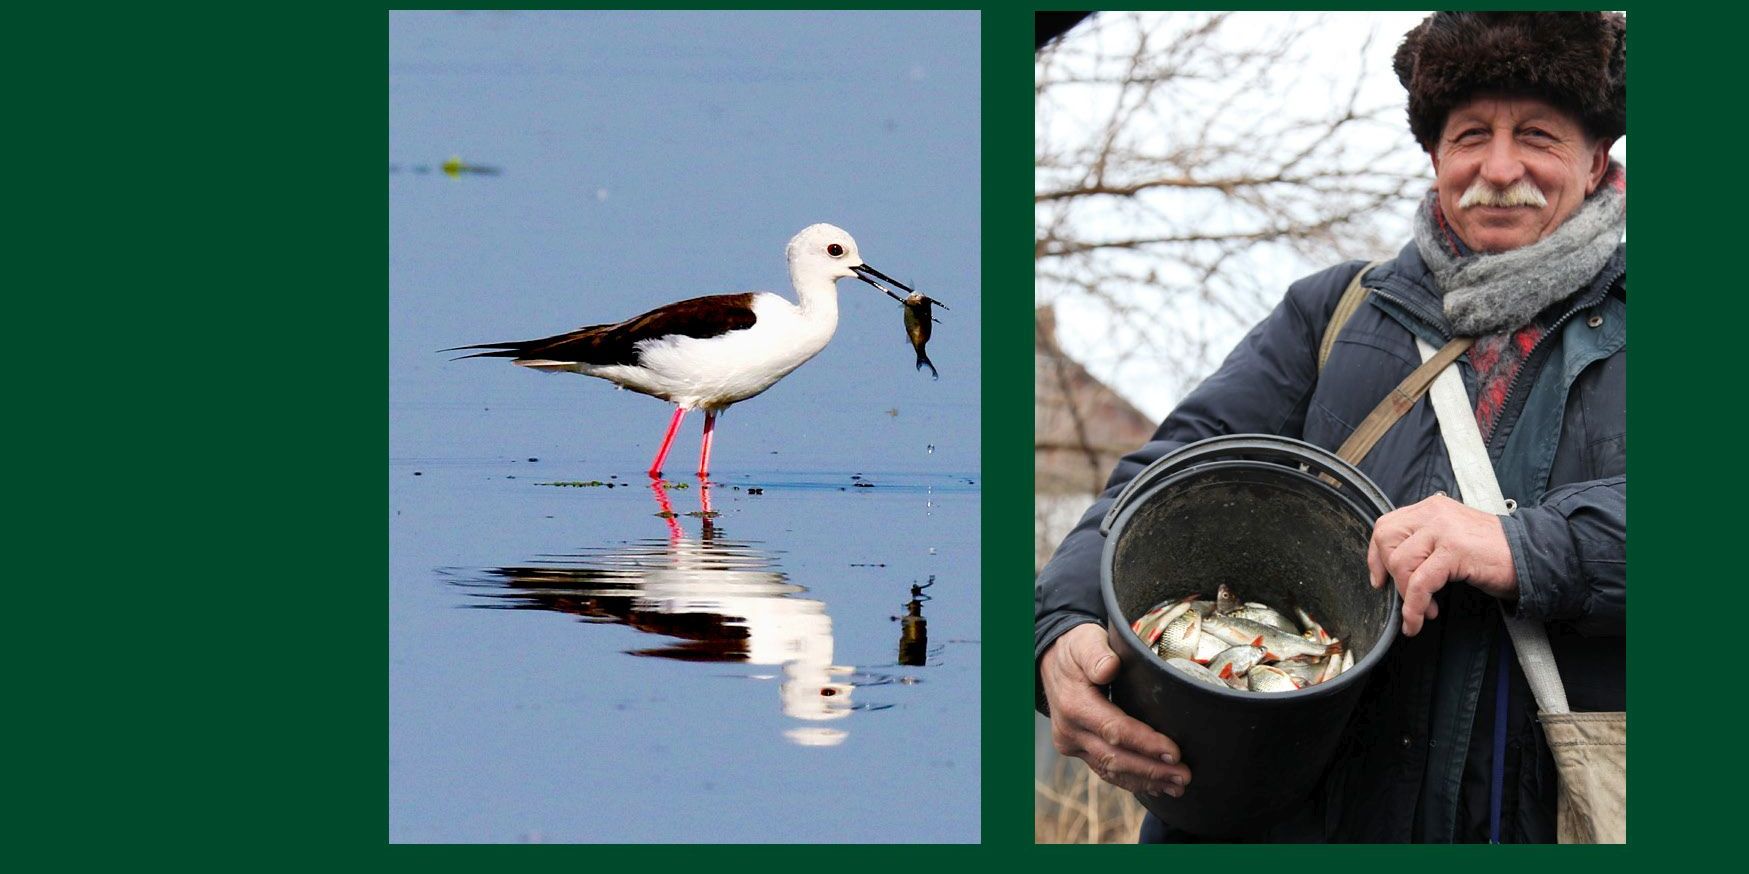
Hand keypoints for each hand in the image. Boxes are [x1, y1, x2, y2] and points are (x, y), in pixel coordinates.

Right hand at [1041, 623, 1192, 796]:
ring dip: (1145, 781)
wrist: (1052, 661)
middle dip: (1152, 770)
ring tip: (1177, 786)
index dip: (1145, 744)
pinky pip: (1104, 770)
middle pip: (1115, 758)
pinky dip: (1130, 780)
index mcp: (1075, 705)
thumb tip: (1109, 667)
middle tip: (1184, 776)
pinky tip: (1154, 785)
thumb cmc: (1075, 648)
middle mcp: (1071, 731)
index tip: (1174, 753)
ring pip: (1110, 770)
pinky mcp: (1078, 750)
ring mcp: (1072, 744)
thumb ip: (1097, 654)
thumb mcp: (1085, 641)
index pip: (1114, 730)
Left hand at [1367, 493, 1517, 636]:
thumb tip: (1395, 568)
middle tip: (1407, 595)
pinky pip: (1419, 583)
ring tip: (1424, 610)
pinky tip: (1418, 620)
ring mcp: (1444, 529)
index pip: (1386, 525)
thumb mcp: (1453, 537)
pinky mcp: (1454, 550)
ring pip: (1401, 563)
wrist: (1536, 556)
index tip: (1379, 580)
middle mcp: (1434, 513)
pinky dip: (1414, 607)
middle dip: (1391, 574)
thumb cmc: (1495, 553)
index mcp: (1432, 508)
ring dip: (1407, 595)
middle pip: (1386, 539)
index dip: (1376, 556)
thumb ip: (1426, 543)